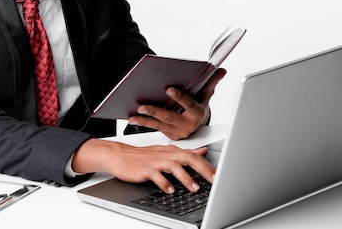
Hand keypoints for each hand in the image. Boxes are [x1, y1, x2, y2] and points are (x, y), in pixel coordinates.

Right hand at [72, 139, 215, 193]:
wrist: (120, 155)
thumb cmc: (144, 156)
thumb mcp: (167, 153)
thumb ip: (186, 153)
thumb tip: (204, 152)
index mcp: (173, 151)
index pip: (195, 157)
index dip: (209, 166)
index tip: (221, 176)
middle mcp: (167, 155)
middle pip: (188, 159)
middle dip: (203, 170)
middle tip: (214, 181)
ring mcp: (156, 162)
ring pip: (174, 167)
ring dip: (185, 178)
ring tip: (194, 188)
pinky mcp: (145, 169)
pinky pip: (156, 176)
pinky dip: (164, 183)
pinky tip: (170, 190)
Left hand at [128, 68, 226, 139]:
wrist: (198, 124)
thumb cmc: (199, 106)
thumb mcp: (206, 94)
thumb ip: (211, 81)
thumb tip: (221, 70)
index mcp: (197, 113)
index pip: (188, 104)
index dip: (180, 97)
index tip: (169, 89)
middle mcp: (187, 124)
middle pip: (169, 117)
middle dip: (155, 111)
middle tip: (142, 106)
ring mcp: (177, 131)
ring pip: (159, 125)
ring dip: (145, 120)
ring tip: (134, 115)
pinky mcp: (169, 135)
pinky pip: (155, 128)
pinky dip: (144, 123)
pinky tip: (134, 118)